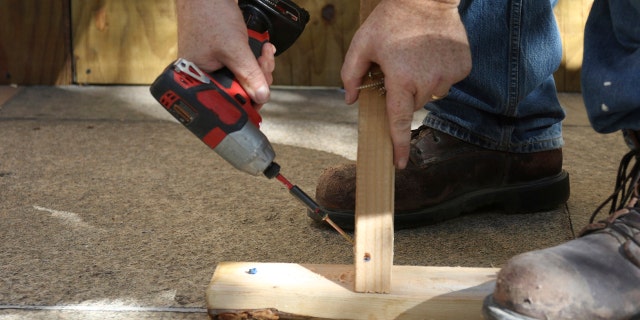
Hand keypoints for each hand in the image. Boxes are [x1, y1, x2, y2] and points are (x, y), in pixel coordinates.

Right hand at [176, 0, 275, 107]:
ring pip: (244, 79)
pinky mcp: (223, 57)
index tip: (263, 92)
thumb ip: (249, 74)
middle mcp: (205, 76)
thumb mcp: (234, 48)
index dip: (248, 99)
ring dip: (260, 68)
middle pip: (239, 92)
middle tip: (265, 64)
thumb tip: (261, 97)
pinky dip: (255, 59)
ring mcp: (214, 66)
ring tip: (265, 52)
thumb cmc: (210, 14)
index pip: (227, 102)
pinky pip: (242, 66)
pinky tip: (263, 48)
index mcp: (198, 79)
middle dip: (258, 79)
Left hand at [342, 0, 471, 168]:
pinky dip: (439, 73)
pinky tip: (432, 53)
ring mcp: (449, 75)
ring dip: (422, 83)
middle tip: (399, 68)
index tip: (401, 164)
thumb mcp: (362, 43)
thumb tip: (351, 99)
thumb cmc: (392, 19)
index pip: (398, 121)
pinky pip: (447, 81)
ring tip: (417, 57)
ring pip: (431, 94)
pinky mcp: (463, 67)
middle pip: (413, 105)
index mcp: (402, 79)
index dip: (399, 145)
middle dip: (404, 93)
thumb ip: (352, 74)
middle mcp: (428, 81)